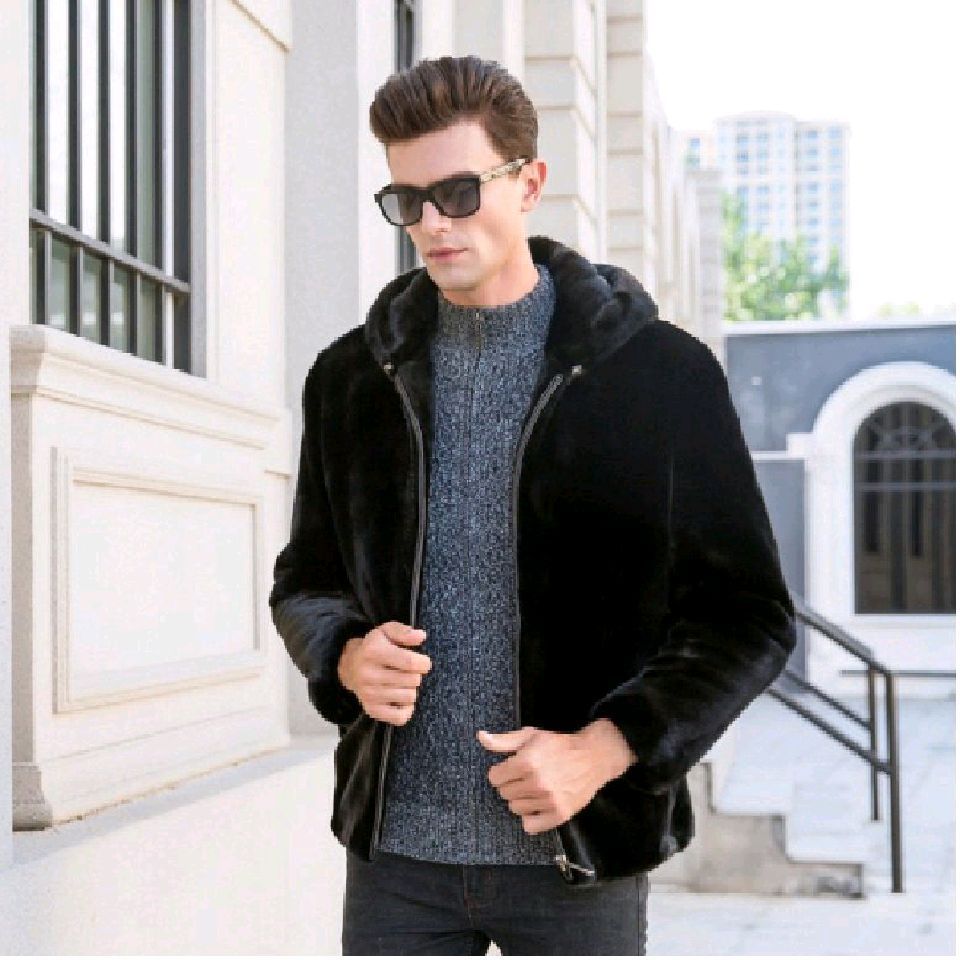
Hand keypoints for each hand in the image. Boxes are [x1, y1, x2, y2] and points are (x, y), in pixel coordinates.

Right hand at [338, 621, 431, 725]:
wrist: (350, 666)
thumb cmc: (375, 647)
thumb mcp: (386, 631)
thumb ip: (404, 632)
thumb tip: (421, 636)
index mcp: (373, 652)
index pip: (411, 663)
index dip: (424, 663)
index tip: (422, 662)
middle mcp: (369, 674)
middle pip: (413, 680)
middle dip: (416, 675)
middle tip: (408, 671)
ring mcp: (369, 694)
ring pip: (410, 697)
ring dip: (411, 689)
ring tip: (402, 682)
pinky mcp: (371, 709)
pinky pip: (400, 717)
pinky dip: (406, 709)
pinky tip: (401, 698)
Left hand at [478, 724, 620, 834]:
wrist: (592, 757)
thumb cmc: (559, 745)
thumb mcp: (530, 736)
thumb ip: (503, 741)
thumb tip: (481, 737)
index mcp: (527, 761)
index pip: (494, 777)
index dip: (501, 771)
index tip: (512, 768)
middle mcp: (537, 782)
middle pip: (503, 793)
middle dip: (511, 784)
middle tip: (526, 776)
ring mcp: (548, 800)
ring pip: (515, 808)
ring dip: (521, 799)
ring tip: (534, 788)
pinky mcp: (559, 814)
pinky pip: (530, 826)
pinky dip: (530, 817)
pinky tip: (538, 804)